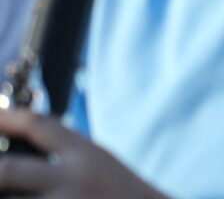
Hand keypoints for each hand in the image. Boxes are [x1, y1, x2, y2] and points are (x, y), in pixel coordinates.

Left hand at [0, 110, 167, 198]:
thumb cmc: (126, 198)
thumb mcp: (102, 167)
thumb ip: (68, 158)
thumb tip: (21, 153)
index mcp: (87, 154)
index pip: (38, 124)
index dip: (5, 118)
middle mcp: (75, 179)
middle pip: (7, 170)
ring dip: (7, 198)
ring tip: (8, 193)